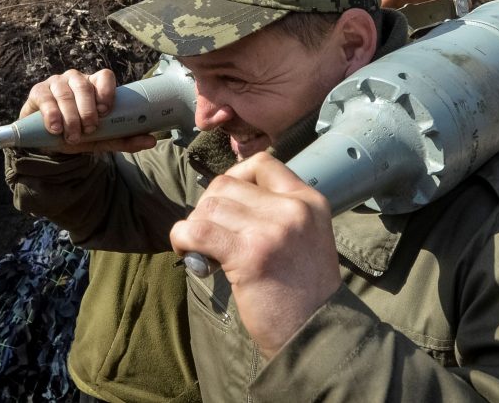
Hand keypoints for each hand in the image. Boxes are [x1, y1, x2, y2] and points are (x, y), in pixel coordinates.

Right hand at [20, 69, 155, 153]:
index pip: (105, 76)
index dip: (106, 91)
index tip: (105, 111)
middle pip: (84, 85)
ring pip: (65, 93)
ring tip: (73, 136)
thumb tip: (152, 141)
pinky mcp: (38, 91)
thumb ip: (125, 139)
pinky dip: (52, 114)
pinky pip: (46, 98)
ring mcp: (56, 83)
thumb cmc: (80, 133)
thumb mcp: (102, 138)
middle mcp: (76, 79)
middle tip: (90, 129)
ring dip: (71, 116)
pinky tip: (56, 128)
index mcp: (95, 86)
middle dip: (87, 109)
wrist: (48, 141)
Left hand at [170, 152, 340, 358]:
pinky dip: (183, 239)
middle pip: (227, 184)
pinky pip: (197, 231)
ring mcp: (272, 230)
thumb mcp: (307, 235)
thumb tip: (224, 196)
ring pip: (210, 206)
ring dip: (195, 226)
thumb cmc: (304, 291)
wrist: (315, 333)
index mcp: (309, 200)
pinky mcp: (249, 255)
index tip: (228, 206)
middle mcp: (293, 209)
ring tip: (201, 248)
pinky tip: (189, 254)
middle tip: (211, 234)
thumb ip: (277, 210)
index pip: (262, 164)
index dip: (234, 179)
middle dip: (209, 207)